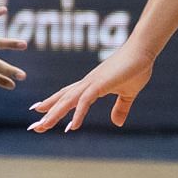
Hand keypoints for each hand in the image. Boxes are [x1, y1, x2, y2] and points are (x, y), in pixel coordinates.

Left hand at [28, 44, 156, 131]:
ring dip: (55, 114)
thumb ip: (121, 108)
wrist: (143, 50)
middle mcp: (87, 83)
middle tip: (34, 127)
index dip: (52, 103)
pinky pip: (85, 101)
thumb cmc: (136, 67)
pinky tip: (72, 127)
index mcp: (91, 85)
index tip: (38, 112)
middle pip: (62, 99)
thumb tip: (117, 123)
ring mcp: (92, 83)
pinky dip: (78, 114)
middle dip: (47, 113)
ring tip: (43, 126)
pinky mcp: (100, 84)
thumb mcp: (128, 94)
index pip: (67, 96)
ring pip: (68, 100)